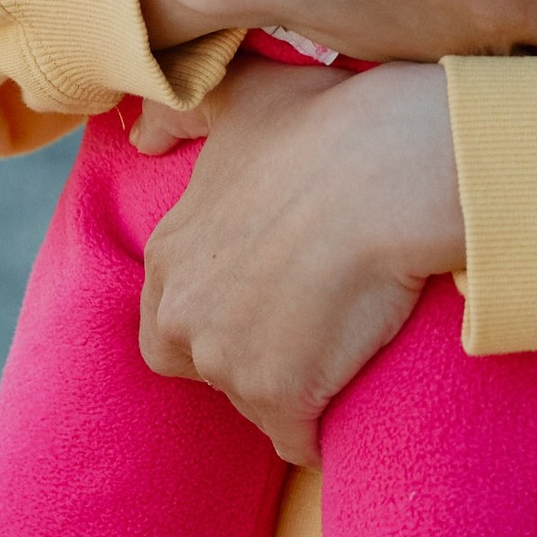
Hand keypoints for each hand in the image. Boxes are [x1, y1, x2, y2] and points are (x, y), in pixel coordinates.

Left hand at [139, 58, 464, 464]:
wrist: (394, 171)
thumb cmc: (327, 125)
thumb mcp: (242, 97)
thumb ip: (182, 111)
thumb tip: (143, 134)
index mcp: (168, 255)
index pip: (172, 316)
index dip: (224, 308)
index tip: (271, 293)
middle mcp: (182, 316)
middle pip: (205, 365)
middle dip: (247, 356)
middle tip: (306, 323)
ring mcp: (227, 362)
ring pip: (252, 402)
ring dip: (290, 387)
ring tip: (341, 344)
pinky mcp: (282, 398)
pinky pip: (297, 440)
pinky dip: (321, 427)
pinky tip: (351, 392)